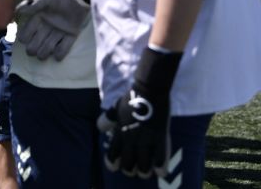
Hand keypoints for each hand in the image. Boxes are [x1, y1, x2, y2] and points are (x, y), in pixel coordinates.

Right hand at [16, 0, 89, 60]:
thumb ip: (33, 5)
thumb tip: (17, 10)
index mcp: (36, 20)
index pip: (24, 35)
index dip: (24, 38)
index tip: (26, 38)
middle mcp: (44, 29)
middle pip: (33, 46)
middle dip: (33, 49)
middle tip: (36, 48)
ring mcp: (57, 34)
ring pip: (46, 50)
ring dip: (45, 51)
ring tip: (49, 48)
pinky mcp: (69, 37)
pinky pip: (62, 50)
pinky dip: (59, 54)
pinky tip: (57, 53)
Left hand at [98, 47, 181, 178]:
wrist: (149, 89)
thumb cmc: (132, 98)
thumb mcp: (115, 108)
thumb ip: (107, 120)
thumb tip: (100, 128)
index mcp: (119, 132)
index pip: (112, 154)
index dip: (112, 163)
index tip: (114, 166)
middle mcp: (131, 139)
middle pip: (128, 164)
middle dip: (129, 170)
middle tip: (132, 170)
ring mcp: (146, 138)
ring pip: (143, 165)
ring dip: (144, 171)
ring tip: (145, 171)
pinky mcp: (160, 136)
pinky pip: (161, 157)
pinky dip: (160, 166)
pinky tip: (160, 171)